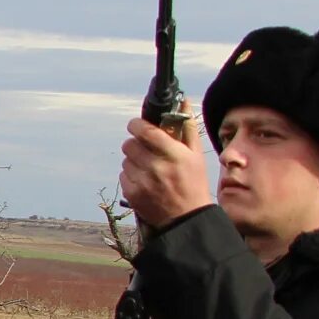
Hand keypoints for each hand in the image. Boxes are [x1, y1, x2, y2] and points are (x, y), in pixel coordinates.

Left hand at [119, 117, 211, 232]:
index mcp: (174, 154)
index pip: (145, 131)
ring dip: (133, 161)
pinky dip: (131, 175)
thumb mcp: (196, 154)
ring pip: (125, 160)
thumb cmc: (194, 182)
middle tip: (145, 149)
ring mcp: (143, 182)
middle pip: (129, 144)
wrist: (187, 217)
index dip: (136, 125)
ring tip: (149, 168)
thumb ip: (187, 127)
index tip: (135, 125)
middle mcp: (156, 167)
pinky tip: (145, 181)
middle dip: (135, 144)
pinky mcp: (133, 194)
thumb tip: (182, 101)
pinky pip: (122, 175)